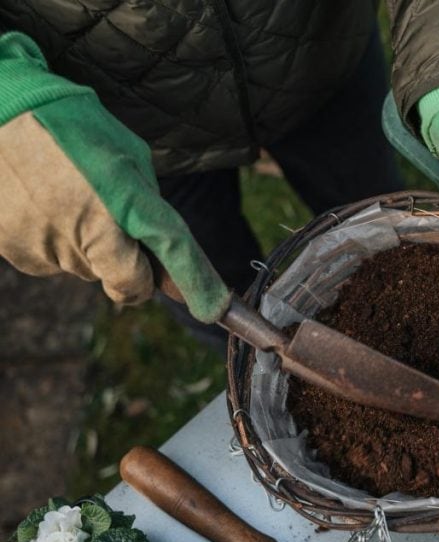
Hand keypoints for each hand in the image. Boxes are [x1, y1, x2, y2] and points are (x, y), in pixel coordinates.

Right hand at [0, 32, 229, 322]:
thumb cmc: (73, 127)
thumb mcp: (128, 160)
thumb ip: (150, 213)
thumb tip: (162, 267)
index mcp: (123, 198)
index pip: (173, 249)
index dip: (198, 284)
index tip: (213, 310)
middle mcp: (87, 229)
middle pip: (127, 280)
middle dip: (132, 266)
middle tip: (117, 226)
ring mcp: (47, 244)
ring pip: (88, 271)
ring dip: (90, 249)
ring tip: (68, 197)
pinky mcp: (15, 250)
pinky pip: (52, 262)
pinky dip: (56, 243)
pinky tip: (42, 204)